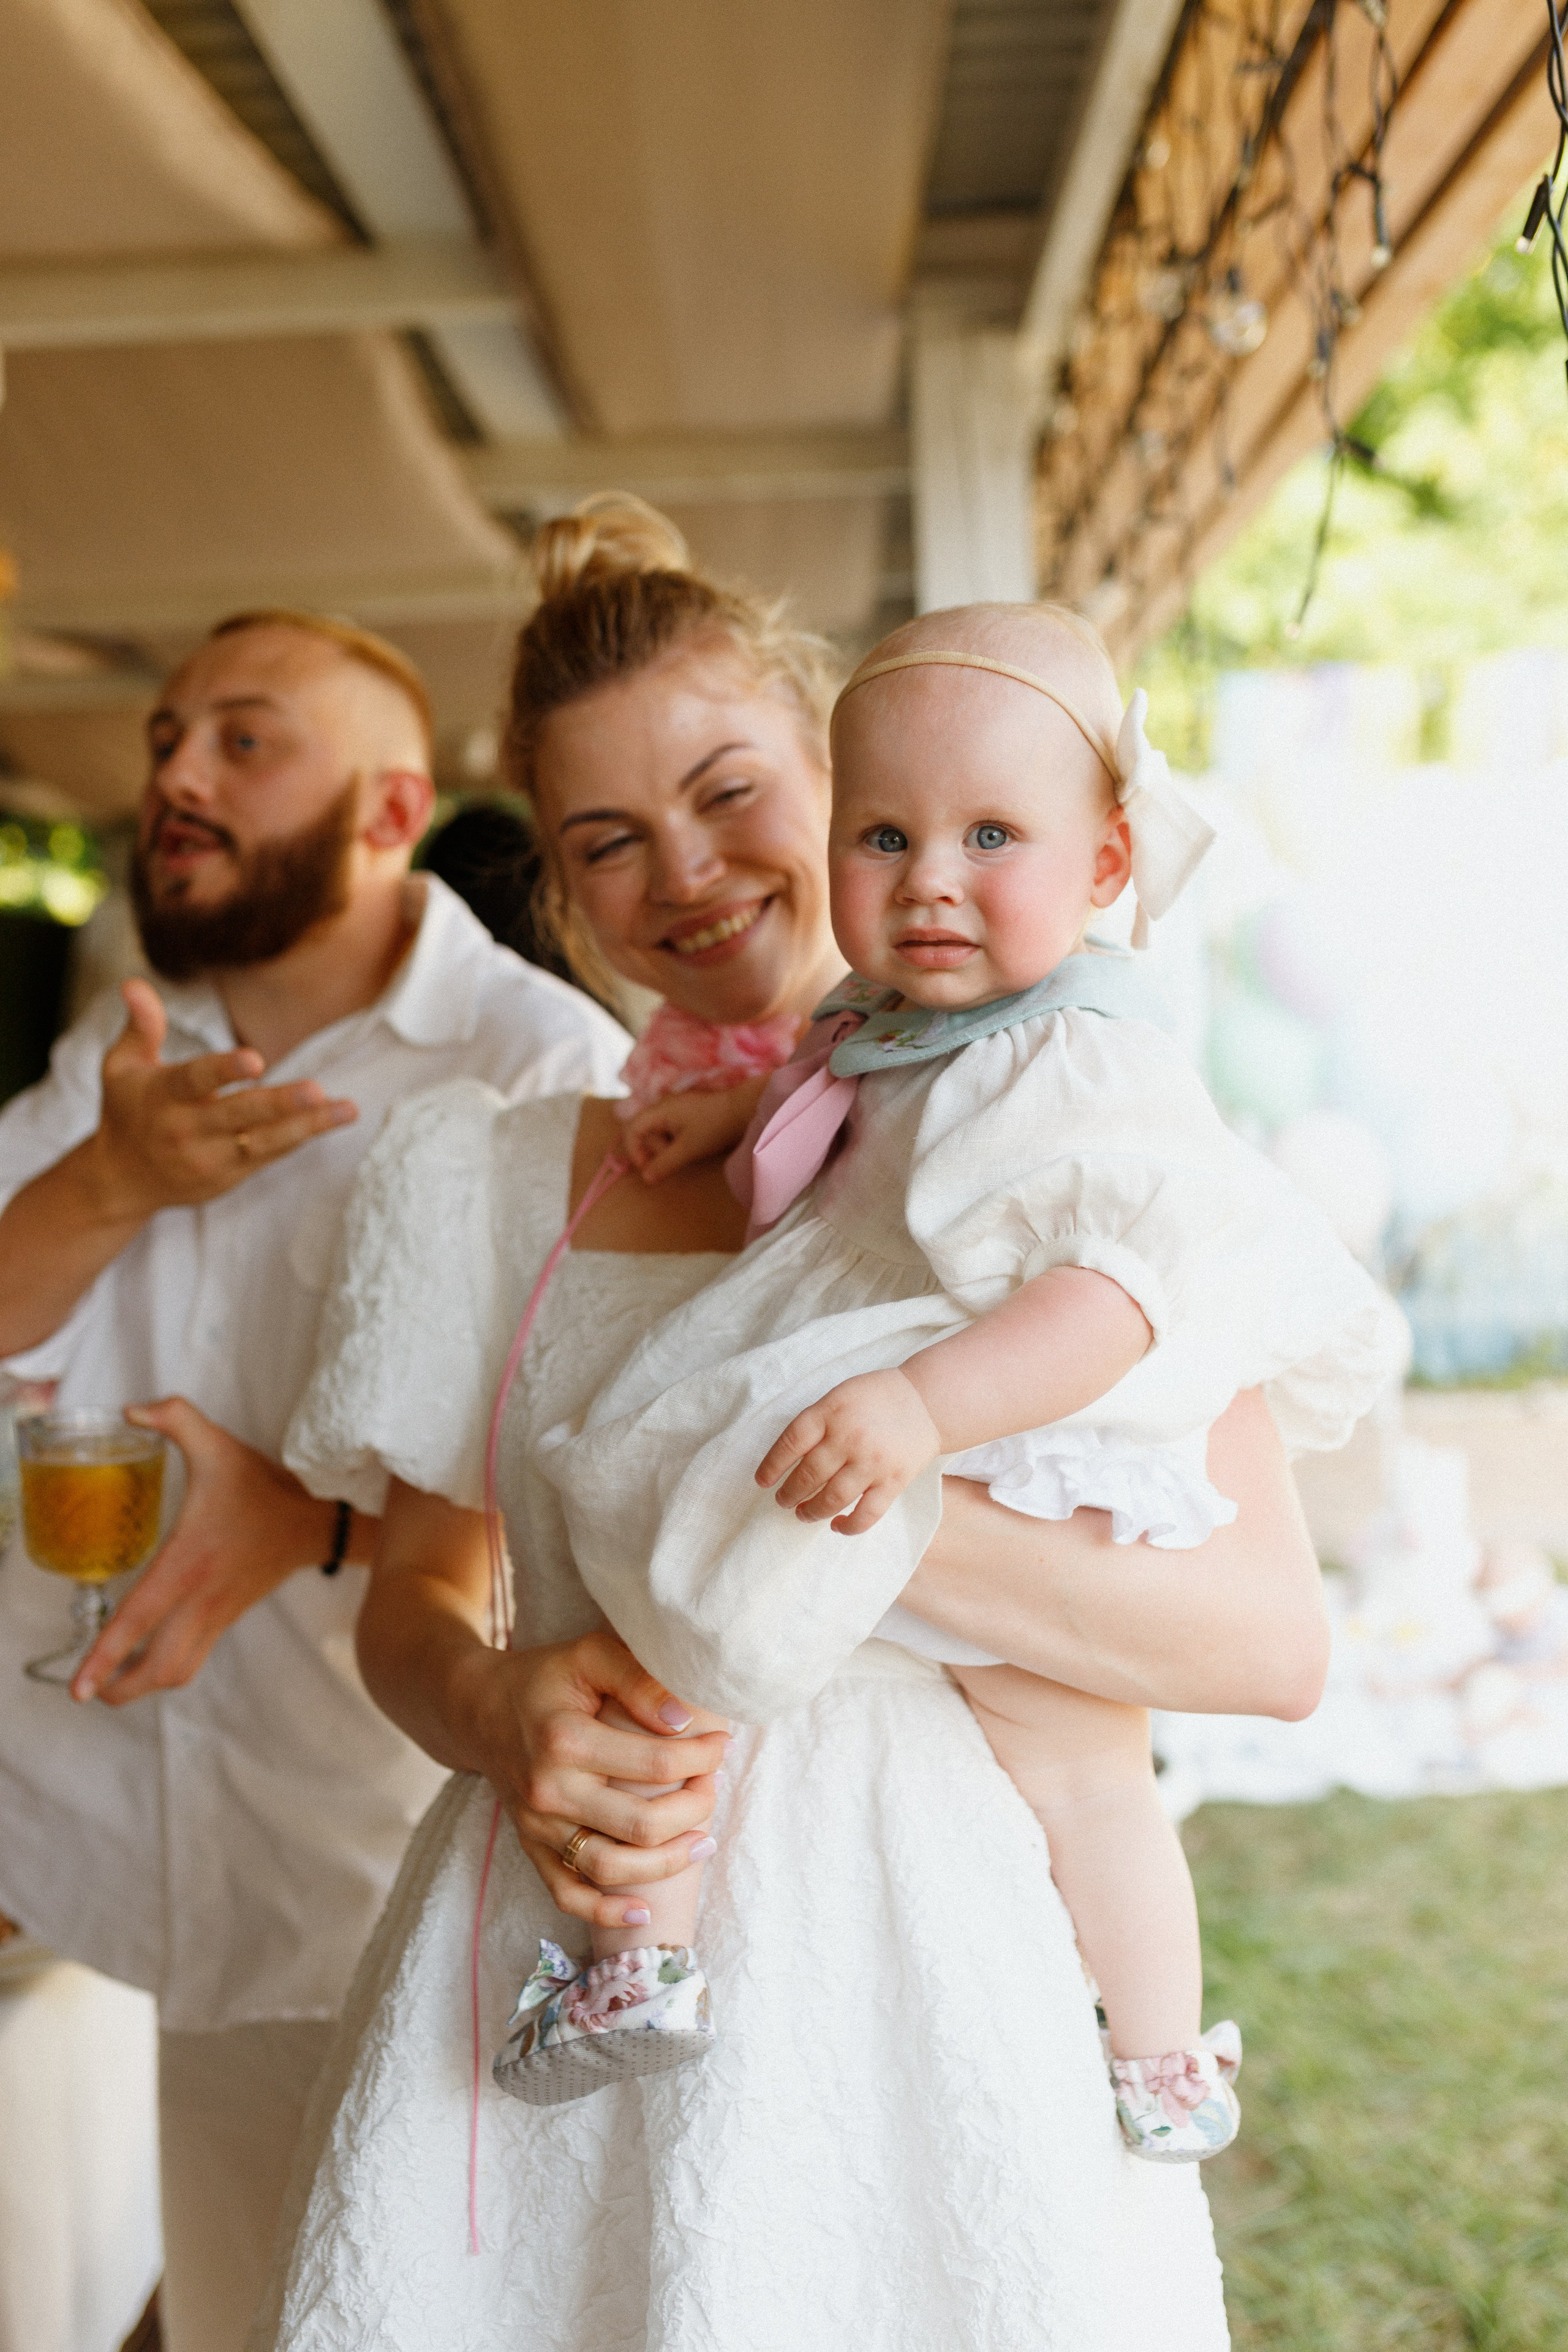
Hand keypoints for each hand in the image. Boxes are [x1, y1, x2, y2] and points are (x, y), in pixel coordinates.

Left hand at [72, 1398, 343, 1703]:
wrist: (317, 1522)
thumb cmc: (264, 1488)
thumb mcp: (219, 1445)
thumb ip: (176, 1418)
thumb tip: (131, 1411)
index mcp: (187, 1563)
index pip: (137, 1619)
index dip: (105, 1656)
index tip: (78, 1689)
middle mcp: (199, 1599)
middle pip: (157, 1667)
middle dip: (119, 1687)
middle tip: (87, 1688)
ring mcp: (216, 1615)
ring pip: (177, 1672)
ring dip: (142, 1686)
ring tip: (110, 1681)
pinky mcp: (227, 1619)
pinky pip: (191, 1660)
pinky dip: (165, 1671)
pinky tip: (147, 1658)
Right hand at [87, 979, 356, 1218]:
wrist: (122, 1179)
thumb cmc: (128, 1109)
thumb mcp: (121, 1066)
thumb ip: (139, 1025)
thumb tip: (133, 982)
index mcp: (161, 1097)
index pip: (194, 1081)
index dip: (224, 1071)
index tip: (255, 1060)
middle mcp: (186, 1131)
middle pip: (238, 1115)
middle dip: (279, 1104)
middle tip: (315, 1089)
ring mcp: (210, 1158)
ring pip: (264, 1142)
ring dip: (307, 1125)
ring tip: (346, 1109)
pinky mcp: (230, 1177)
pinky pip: (270, 1156)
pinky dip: (302, 1137)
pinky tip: (334, 1118)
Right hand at [463, 1627, 726, 1929]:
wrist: (479, 1708)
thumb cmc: (546, 1677)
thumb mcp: (590, 1655)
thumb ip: (638, 1680)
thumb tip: (685, 1719)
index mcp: (566, 1740)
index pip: (656, 1764)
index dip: (702, 1757)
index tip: (723, 1744)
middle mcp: (549, 1790)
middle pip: (640, 1825)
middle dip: (694, 1810)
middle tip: (714, 1787)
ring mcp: (537, 1826)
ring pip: (610, 1869)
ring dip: (667, 1863)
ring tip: (704, 1842)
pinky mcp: (529, 1846)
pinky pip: (567, 1894)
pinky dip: (605, 1911)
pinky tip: (644, 1909)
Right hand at [620, 1074, 769, 1185]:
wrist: (743, 1110)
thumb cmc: (715, 1127)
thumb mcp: (688, 1149)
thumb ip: (664, 1163)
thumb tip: (646, 1178)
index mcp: (660, 1110)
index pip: (632, 1128)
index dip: (633, 1150)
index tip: (646, 1168)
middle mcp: (664, 1106)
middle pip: (645, 1132)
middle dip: (656, 1150)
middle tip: (675, 1158)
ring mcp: (675, 1109)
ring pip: (658, 1133)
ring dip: (666, 1147)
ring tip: (686, 1152)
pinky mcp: (685, 1114)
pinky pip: (670, 1130)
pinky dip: (674, 1142)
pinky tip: (690, 1146)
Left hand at [755, 1368, 941, 1533]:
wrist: (928, 1401)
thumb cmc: (877, 1397)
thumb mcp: (839, 1397)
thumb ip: (817, 1422)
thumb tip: (791, 1458)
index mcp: (831, 1412)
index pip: (790, 1443)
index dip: (772, 1465)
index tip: (762, 1482)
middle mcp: (849, 1437)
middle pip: (808, 1474)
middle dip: (789, 1493)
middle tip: (783, 1500)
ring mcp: (872, 1462)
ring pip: (832, 1498)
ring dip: (811, 1511)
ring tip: (802, 1513)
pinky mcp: (893, 1481)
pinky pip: (867, 1513)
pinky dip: (848, 1526)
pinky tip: (836, 1525)